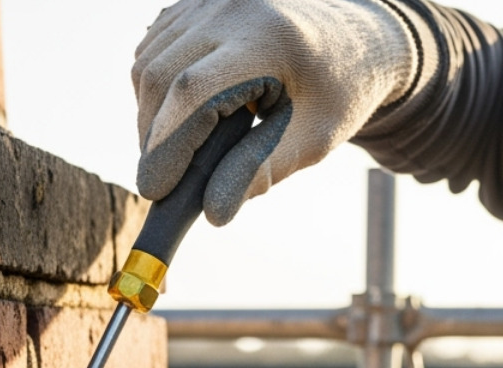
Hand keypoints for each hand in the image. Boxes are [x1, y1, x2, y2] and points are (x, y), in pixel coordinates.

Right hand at [132, 0, 418, 224]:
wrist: (354, 36)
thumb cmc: (338, 91)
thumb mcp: (312, 138)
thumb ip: (262, 170)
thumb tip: (211, 212)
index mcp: (269, 38)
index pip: (194, 89)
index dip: (167, 144)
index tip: (155, 191)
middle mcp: (232, 8)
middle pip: (159, 76)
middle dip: (154, 138)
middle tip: (167, 183)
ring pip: (148, 63)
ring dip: (151, 116)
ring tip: (178, 153)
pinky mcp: (196, 3)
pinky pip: (154, 50)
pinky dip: (155, 91)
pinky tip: (180, 117)